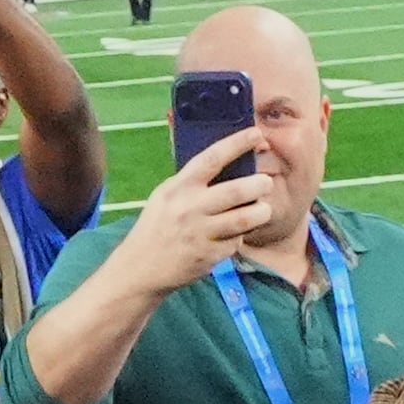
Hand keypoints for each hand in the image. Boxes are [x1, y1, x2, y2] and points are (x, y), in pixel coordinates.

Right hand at [105, 128, 279, 298]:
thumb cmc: (155, 226)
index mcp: (178, 188)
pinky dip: (239, 237)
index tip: (256, 134)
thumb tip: (227, 159)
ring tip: (262, 209)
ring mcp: (199, 234)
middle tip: (265, 183)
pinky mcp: (207, 257)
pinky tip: (232, 235)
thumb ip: (191, 180)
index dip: (236, 144)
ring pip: (244, 219)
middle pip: (236, 191)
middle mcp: (189, 208)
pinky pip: (235, 242)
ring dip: (260, 212)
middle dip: (259, 184)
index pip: (211, 159)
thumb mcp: (165, 196)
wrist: (138, 269)